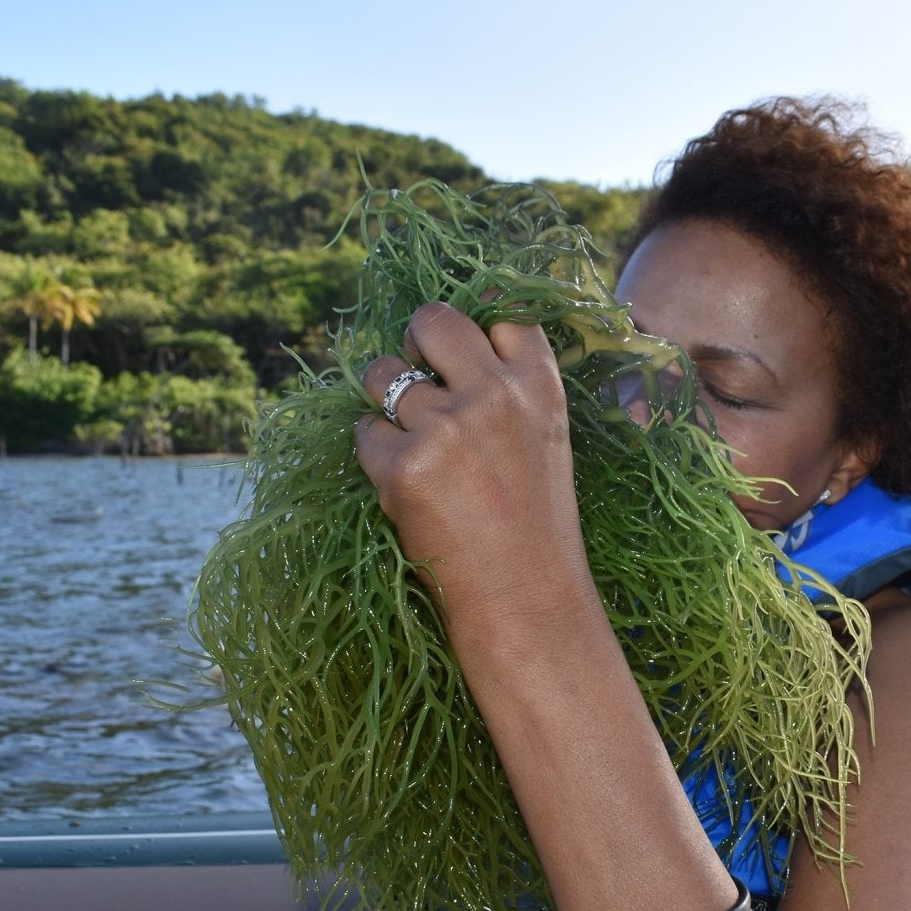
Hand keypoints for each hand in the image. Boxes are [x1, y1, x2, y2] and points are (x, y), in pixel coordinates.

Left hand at [355, 302, 597, 638]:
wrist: (525, 600)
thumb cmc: (536, 526)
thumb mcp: (544, 440)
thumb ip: (511, 389)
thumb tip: (448, 345)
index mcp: (539, 385)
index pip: (502, 310)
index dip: (474, 326)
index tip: (461, 351)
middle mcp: (494, 394)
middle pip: (433, 318)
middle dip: (415, 339)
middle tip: (418, 375)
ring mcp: (446, 427)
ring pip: (382, 373)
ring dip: (386, 400)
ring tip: (413, 442)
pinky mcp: (403, 465)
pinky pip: (365, 432)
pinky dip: (375, 454)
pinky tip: (404, 485)